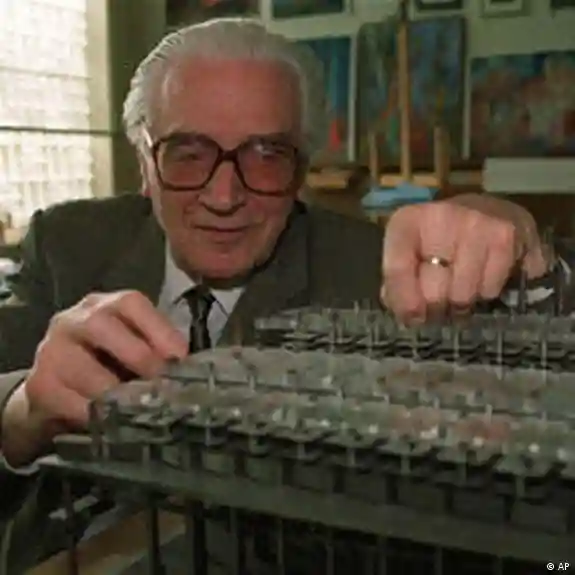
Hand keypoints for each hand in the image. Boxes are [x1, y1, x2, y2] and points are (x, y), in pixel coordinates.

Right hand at [2, 291, 186, 463]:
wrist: (58, 393)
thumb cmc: (108, 366)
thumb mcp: (134, 350)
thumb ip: (157, 351)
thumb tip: (190, 368)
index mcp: (106, 305)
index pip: (132, 303)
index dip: (158, 329)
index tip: (180, 357)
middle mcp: (74, 319)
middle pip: (103, 326)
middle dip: (138, 355)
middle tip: (162, 383)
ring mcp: (51, 350)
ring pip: (83, 367)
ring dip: (116, 391)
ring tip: (140, 406)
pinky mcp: (39, 385)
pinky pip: (68, 400)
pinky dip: (94, 413)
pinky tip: (112, 423)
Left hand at [381, 194, 552, 323]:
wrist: (488, 207)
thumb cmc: (439, 235)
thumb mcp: (409, 249)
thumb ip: (400, 280)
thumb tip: (408, 314)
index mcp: (408, 221)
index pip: (397, 269)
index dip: (404, 302)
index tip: (412, 318)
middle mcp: (441, 217)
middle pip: (433, 291)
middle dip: (435, 306)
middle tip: (439, 303)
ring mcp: (476, 225)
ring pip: (463, 296)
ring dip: (460, 302)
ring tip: (460, 288)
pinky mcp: (507, 235)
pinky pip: (490, 289)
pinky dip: (485, 292)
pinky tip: (482, 276)